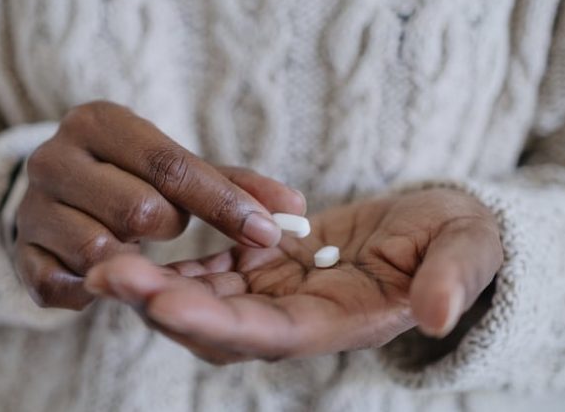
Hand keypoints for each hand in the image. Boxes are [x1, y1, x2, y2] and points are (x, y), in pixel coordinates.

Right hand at [14, 101, 304, 309]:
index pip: (170, 165)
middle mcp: (54, 157)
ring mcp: (31, 207)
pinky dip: (94, 290)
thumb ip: (233, 185)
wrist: (58, 194)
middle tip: (167, 224)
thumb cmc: (130, 176)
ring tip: (132, 244)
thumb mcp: (176, 168)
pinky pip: (63, 287)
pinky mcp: (20, 254)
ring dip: (134, 259)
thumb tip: (295, 209)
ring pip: (102, 252)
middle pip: (140, 210)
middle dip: (170, 227)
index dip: (224, 203)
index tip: (270, 232)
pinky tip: (106, 273)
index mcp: (98, 122)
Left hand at [85, 188, 503, 362]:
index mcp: (342, 324)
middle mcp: (299, 321)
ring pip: (203, 300)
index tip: (162, 303)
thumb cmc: (459, 240)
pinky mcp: (265, 269)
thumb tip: (438, 316)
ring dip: (151, 284)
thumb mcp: (467, 250)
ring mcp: (277, 297)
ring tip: (97, 259)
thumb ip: (453, 281)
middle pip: (218, 325)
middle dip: (159, 304)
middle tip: (102, 274)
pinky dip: (173, 264)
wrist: (438, 229)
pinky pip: (211, 273)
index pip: (270, 336)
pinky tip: (132, 246)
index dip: (216, 323)